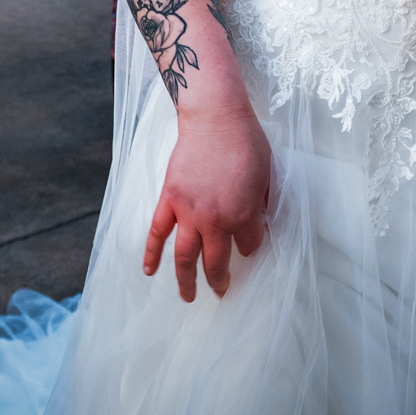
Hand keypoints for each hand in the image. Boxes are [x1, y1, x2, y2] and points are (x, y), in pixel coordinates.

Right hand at [144, 101, 271, 301]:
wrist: (215, 117)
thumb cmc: (246, 142)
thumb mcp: (267, 175)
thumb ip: (261, 204)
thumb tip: (259, 223)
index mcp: (244, 214)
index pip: (249, 246)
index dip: (251, 247)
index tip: (249, 243)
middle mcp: (216, 220)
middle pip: (216, 262)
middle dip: (219, 281)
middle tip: (221, 292)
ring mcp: (189, 212)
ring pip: (184, 257)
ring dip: (185, 281)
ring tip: (188, 297)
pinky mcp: (169, 200)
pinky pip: (157, 233)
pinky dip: (150, 253)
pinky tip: (149, 271)